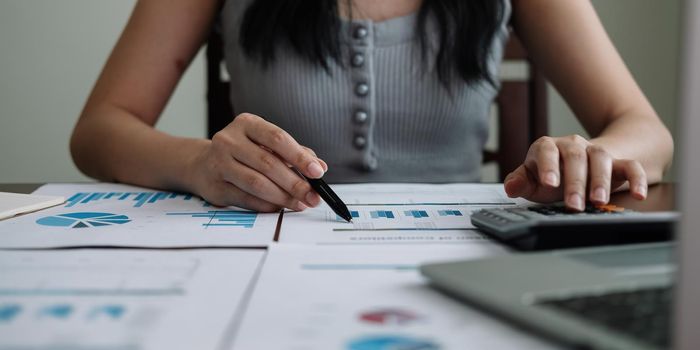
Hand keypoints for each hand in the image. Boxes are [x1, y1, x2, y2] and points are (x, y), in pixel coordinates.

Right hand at [189, 113, 326, 211]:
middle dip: (295, 183)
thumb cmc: (243, 152)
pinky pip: (246, 199)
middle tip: (312, 196)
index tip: (318, 172)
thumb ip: (294, 153)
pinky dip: (267, 204)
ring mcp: (219, 163)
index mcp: (246, 124)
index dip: (300, 156)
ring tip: (300, 203)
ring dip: (283, 197)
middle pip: (268, 164)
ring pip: (257, 183)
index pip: (277, 138)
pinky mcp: (215, 186)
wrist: (202, 164)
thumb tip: (320, 168)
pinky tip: (280, 206)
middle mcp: (229, 140)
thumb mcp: (267, 144)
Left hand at [503, 135, 647, 210]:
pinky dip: (636, 178)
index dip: (548, 165)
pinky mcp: (617, 163)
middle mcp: (573, 145)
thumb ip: (520, 182)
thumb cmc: (552, 173)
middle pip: (576, 157)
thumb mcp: (532, 179)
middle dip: (575, 182)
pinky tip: (639, 194)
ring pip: (601, 158)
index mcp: (548, 147)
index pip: (547, 150)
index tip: (549, 183)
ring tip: (598, 202)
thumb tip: (511, 187)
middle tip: (574, 205)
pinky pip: (630, 166)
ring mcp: (596, 152)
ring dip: (600, 181)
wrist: (580, 164)